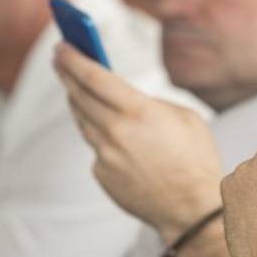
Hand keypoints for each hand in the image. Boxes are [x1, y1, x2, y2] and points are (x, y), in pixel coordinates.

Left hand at [54, 43, 222, 240]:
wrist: (193, 210)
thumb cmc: (197, 159)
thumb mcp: (185, 117)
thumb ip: (152, 104)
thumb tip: (128, 101)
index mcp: (139, 111)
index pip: (94, 77)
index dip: (74, 58)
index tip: (62, 46)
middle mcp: (116, 132)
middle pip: (80, 96)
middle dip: (67, 74)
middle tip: (59, 60)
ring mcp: (106, 156)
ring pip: (83, 121)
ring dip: (78, 101)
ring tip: (75, 89)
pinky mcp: (102, 175)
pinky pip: (96, 148)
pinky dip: (100, 136)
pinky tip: (109, 132)